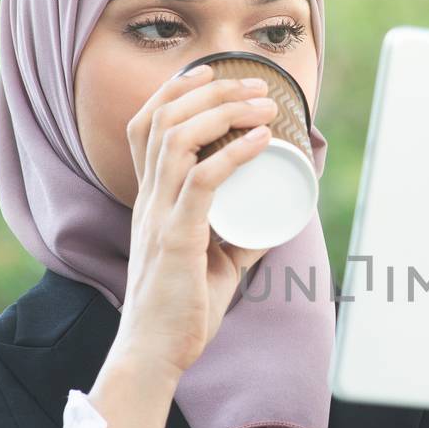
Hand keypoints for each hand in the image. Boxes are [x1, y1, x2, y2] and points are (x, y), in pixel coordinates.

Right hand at [110, 62, 279, 382]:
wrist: (155, 355)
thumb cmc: (182, 310)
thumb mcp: (218, 262)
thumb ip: (239, 237)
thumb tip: (280, 219)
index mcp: (151, 199)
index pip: (148, 125)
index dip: (176, 89)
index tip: (214, 73)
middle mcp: (148, 199)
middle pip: (165, 119)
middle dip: (212, 90)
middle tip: (256, 87)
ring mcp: (158, 217)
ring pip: (178, 139)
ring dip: (223, 112)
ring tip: (263, 105)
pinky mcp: (174, 240)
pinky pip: (201, 182)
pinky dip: (233, 154)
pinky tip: (262, 141)